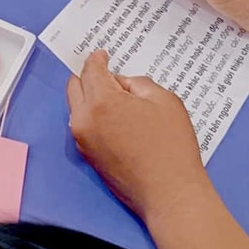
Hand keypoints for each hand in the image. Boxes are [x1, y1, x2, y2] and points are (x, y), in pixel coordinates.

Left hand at [67, 50, 211, 221]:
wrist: (170, 194)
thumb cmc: (172, 146)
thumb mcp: (163, 100)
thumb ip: (137, 84)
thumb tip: (122, 85)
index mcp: (101, 102)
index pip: (91, 70)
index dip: (98, 59)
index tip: (103, 55)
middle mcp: (84, 120)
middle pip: (75, 86)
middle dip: (89, 77)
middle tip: (106, 73)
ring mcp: (83, 141)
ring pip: (77, 107)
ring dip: (90, 97)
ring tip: (115, 96)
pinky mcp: (89, 157)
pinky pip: (84, 127)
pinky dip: (94, 116)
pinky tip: (115, 118)